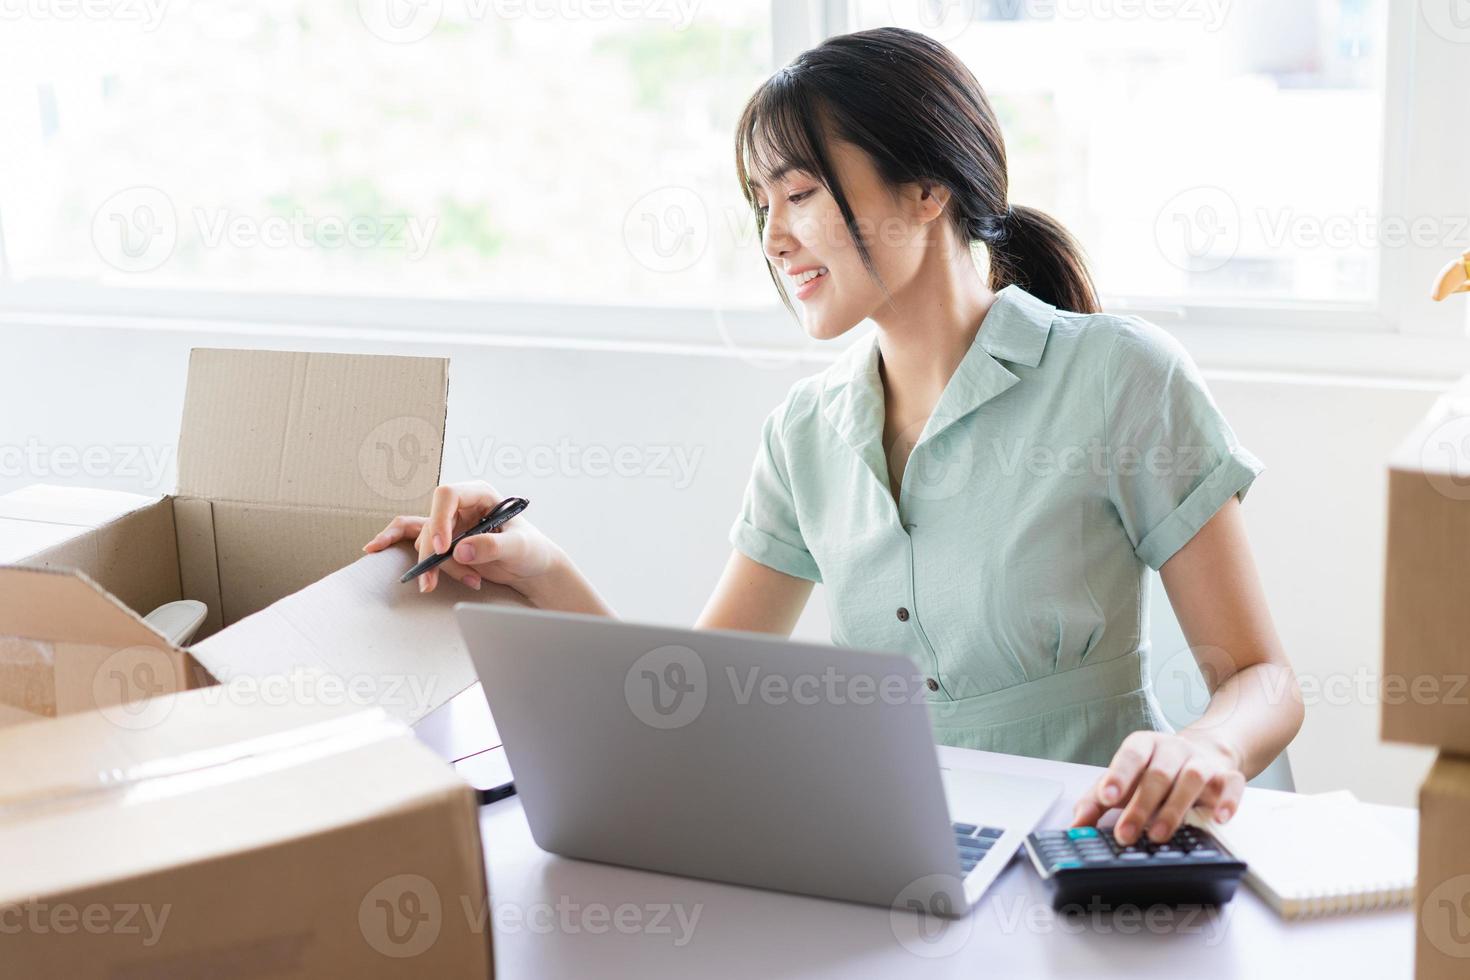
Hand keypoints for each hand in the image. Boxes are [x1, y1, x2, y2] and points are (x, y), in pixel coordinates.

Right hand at [362, 480, 563, 595]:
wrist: (533, 567)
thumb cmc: (531, 550)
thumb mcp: (519, 548)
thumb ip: (493, 547)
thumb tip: (460, 550)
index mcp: (480, 494)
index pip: (447, 495)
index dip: (440, 520)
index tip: (442, 549)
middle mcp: (461, 506)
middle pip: (432, 523)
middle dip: (433, 555)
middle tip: (432, 581)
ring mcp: (451, 524)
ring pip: (426, 542)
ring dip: (439, 567)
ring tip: (471, 581)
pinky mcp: (445, 542)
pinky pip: (415, 540)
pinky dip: (399, 547)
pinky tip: (374, 548)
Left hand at [1070, 730, 1244, 845]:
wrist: (1202, 754)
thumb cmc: (1154, 771)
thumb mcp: (1123, 781)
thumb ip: (1096, 801)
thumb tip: (1076, 826)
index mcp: (1144, 745)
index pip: (1130, 756)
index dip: (1118, 775)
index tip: (1106, 797)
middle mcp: (1173, 749)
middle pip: (1157, 774)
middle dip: (1140, 806)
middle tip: (1126, 834)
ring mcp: (1202, 761)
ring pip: (1192, 779)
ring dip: (1174, 809)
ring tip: (1159, 834)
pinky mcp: (1227, 776)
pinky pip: (1231, 785)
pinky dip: (1226, 802)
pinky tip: (1217, 818)